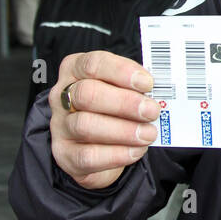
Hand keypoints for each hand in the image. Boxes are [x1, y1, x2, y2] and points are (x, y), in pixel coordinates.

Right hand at [49, 50, 158, 190]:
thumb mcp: (123, 88)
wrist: (100, 144)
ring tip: (148, 134)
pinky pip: (88, 156)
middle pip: (87, 94)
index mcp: (76, 70)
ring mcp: (61, 126)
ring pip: (86, 125)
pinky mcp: (65, 154)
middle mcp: (62, 96)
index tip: (147, 83)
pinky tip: (135, 151)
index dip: (122, 72)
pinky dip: (117, 154)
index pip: (93, 64)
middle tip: (151, 111)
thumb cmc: (114, 107)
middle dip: (124, 103)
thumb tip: (159, 91)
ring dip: (124, 131)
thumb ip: (136, 86)